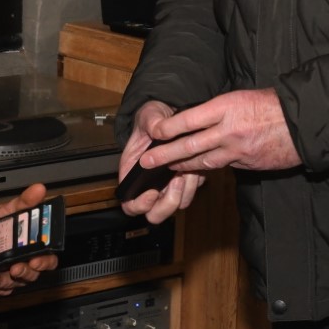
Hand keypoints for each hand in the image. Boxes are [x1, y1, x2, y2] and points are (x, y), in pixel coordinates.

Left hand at [0, 184, 57, 294]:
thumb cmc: (4, 226)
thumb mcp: (13, 210)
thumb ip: (26, 201)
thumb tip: (39, 189)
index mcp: (35, 251)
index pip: (48, 260)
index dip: (44, 262)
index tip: (36, 260)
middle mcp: (25, 266)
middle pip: (30, 276)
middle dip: (23, 274)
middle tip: (15, 269)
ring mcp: (10, 278)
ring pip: (9, 285)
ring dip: (0, 282)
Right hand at [119, 101, 205, 222]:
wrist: (171, 114)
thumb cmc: (154, 118)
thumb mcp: (149, 114)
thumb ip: (151, 122)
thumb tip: (157, 130)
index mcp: (132, 173)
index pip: (130, 205)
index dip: (140, 205)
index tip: (152, 191)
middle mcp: (149, 184)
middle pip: (155, 214)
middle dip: (168, 203)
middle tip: (177, 180)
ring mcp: (168, 185)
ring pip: (178, 204)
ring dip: (186, 190)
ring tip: (189, 168)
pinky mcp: (186, 180)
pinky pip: (194, 191)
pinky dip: (197, 181)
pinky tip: (198, 163)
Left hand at [142, 88, 300, 174]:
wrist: (305, 123)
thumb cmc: (275, 105)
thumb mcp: (243, 97)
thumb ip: (220, 109)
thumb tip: (200, 118)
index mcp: (227, 107)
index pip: (189, 119)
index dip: (169, 128)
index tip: (153, 132)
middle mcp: (229, 130)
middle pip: (190, 145)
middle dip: (165, 154)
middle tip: (147, 161)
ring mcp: (238, 150)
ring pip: (203, 161)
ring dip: (182, 165)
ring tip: (167, 168)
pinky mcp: (247, 164)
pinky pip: (223, 167)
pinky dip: (208, 168)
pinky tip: (196, 169)